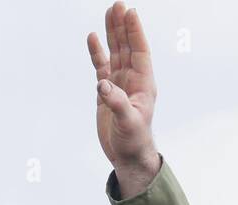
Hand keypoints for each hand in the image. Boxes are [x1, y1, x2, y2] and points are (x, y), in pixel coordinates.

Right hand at [88, 3, 160, 196]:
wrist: (128, 156)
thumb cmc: (134, 140)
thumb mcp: (128, 122)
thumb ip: (116, 102)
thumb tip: (102, 84)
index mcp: (143, 84)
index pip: (139, 52)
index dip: (135, 33)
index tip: (130, 13)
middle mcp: (132, 80)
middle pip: (127, 47)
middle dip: (122, 26)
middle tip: (118, 5)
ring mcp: (119, 84)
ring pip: (115, 53)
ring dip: (112, 34)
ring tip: (109, 12)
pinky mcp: (107, 92)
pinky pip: (101, 67)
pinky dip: (97, 53)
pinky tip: (93, 38)